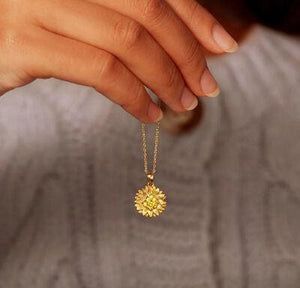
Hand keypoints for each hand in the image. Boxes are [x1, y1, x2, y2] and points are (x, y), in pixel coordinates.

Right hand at [0, 0, 237, 121]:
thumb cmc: (36, 32)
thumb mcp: (84, 18)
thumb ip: (125, 22)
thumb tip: (177, 45)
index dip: (197, 16)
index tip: (224, 46)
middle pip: (148, 11)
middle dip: (187, 54)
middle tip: (206, 87)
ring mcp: (39, 4)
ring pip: (127, 41)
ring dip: (165, 79)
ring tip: (182, 105)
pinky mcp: (24, 44)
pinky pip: (99, 70)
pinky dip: (132, 96)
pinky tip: (148, 114)